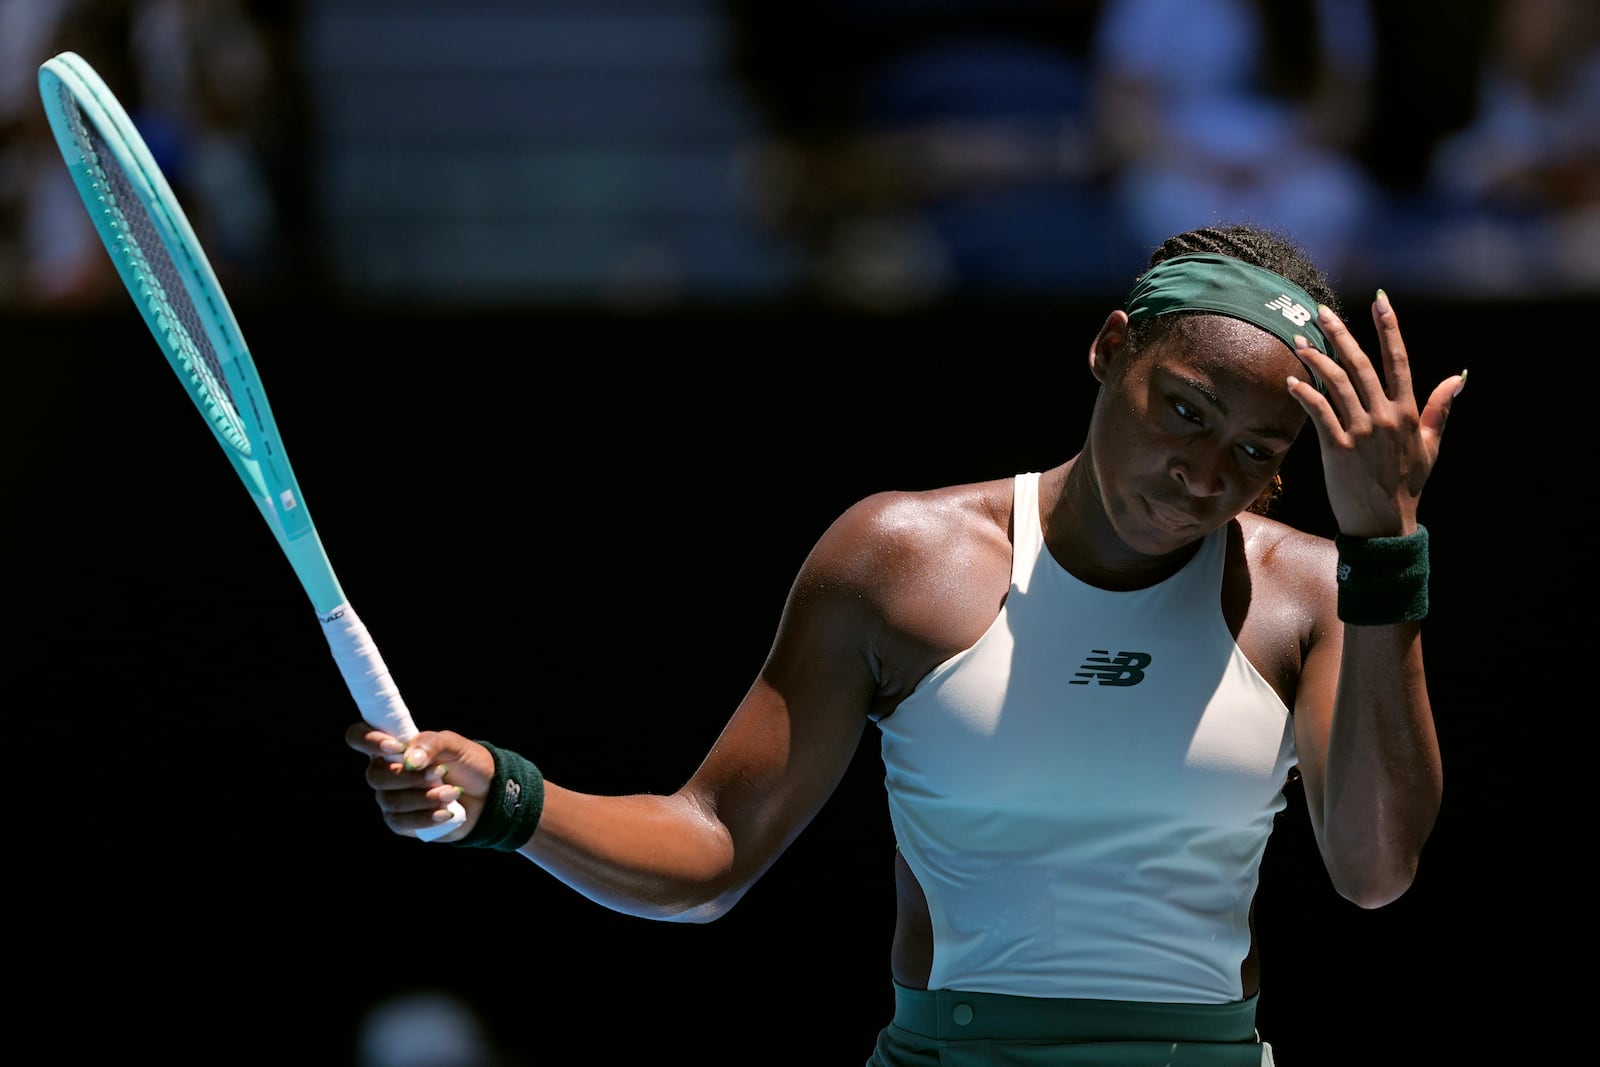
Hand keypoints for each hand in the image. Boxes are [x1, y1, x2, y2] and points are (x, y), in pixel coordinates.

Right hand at [345, 725, 494, 841]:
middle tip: (441, 772)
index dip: (368, 740)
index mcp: (393, 746)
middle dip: (409, 777)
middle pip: (375, 776)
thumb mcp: (454, 745)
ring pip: (390, 801)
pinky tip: (445, 813)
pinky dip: (425, 817)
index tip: (396, 747)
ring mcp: (391, 798)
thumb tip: (409, 758)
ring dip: (424, 797)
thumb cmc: (466, 763)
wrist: (486, 793)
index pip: (359, 736)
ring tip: (452, 793)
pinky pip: (401, 822)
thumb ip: (430, 743)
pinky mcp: (402, 822)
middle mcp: (385, 771)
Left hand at [1290, 290, 1465, 536]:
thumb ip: (1439, 409)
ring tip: (1298, 340)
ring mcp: (1361, 432)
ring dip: (1316, 359)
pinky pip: (1319, 412)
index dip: (1389, 328)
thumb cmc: (1407, 486)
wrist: (1384, 525)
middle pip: (1361, 364)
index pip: (1399, 360)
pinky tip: (1291, 380)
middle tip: (1321, 311)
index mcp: (1408, 412)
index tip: (1379, 301)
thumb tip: (1459, 377)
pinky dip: (1304, 393)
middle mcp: (1385, 417)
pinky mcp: (1337, 448)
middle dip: (1341, 334)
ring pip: (1337, 383)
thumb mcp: (1431, 446)